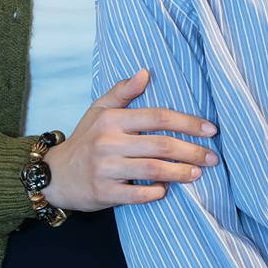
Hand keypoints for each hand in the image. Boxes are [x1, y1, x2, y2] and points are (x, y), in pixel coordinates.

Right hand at [42, 69, 217, 211]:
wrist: (55, 175)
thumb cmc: (85, 140)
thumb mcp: (98, 110)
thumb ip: (122, 91)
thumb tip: (145, 72)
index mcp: (112, 120)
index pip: (157, 117)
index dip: (187, 123)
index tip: (211, 130)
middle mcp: (108, 143)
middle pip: (160, 146)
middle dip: (192, 151)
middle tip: (212, 157)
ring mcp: (106, 169)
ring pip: (153, 170)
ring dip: (180, 173)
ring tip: (198, 173)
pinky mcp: (104, 192)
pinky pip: (138, 194)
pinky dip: (156, 193)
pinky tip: (167, 190)